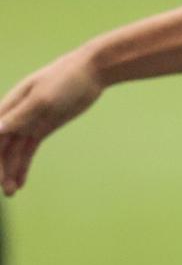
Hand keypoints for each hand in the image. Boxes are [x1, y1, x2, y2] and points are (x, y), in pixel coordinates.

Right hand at [0, 49, 104, 193]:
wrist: (91, 72)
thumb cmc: (64, 79)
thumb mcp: (42, 99)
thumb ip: (20, 115)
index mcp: (9, 105)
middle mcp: (15, 115)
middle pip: (0, 146)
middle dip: (0, 167)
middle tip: (4, 188)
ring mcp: (29, 122)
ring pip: (14, 152)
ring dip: (10, 171)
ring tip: (10, 192)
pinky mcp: (43, 127)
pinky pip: (28, 150)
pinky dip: (23, 165)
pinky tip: (21, 181)